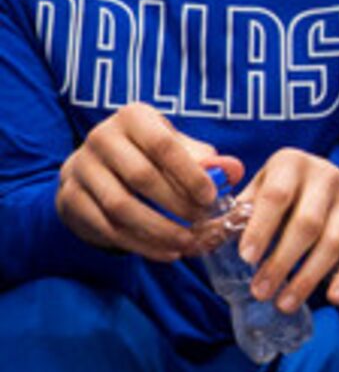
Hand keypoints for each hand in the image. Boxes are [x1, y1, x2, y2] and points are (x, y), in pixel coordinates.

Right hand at [54, 103, 238, 259]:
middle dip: (177, 206)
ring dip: (160, 231)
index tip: (211, 198)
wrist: (97, 171)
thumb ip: (207, 160)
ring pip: (121, 207)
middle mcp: (101, 138)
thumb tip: (233, 169)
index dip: (190, 174)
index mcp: (132, 118)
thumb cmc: (149, 157)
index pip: (163, 145)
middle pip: (142, 177)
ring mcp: (81, 168)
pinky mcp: (71, 198)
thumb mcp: (178, 150)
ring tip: (189, 244)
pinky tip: (167, 253)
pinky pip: (107, 227)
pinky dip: (141, 244)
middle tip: (204, 225)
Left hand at [233, 148, 338, 310]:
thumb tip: (201, 238)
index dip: (261, 228)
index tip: (245, 257)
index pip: (276, 196)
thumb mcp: (264, 186)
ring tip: (283, 303)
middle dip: (281, 262)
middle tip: (260, 291)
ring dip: (307, 278)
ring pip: (332, 245)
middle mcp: (327, 179)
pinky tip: (334, 298)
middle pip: (307, 225)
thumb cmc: (290, 192)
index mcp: (292, 165)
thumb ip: (239, 209)